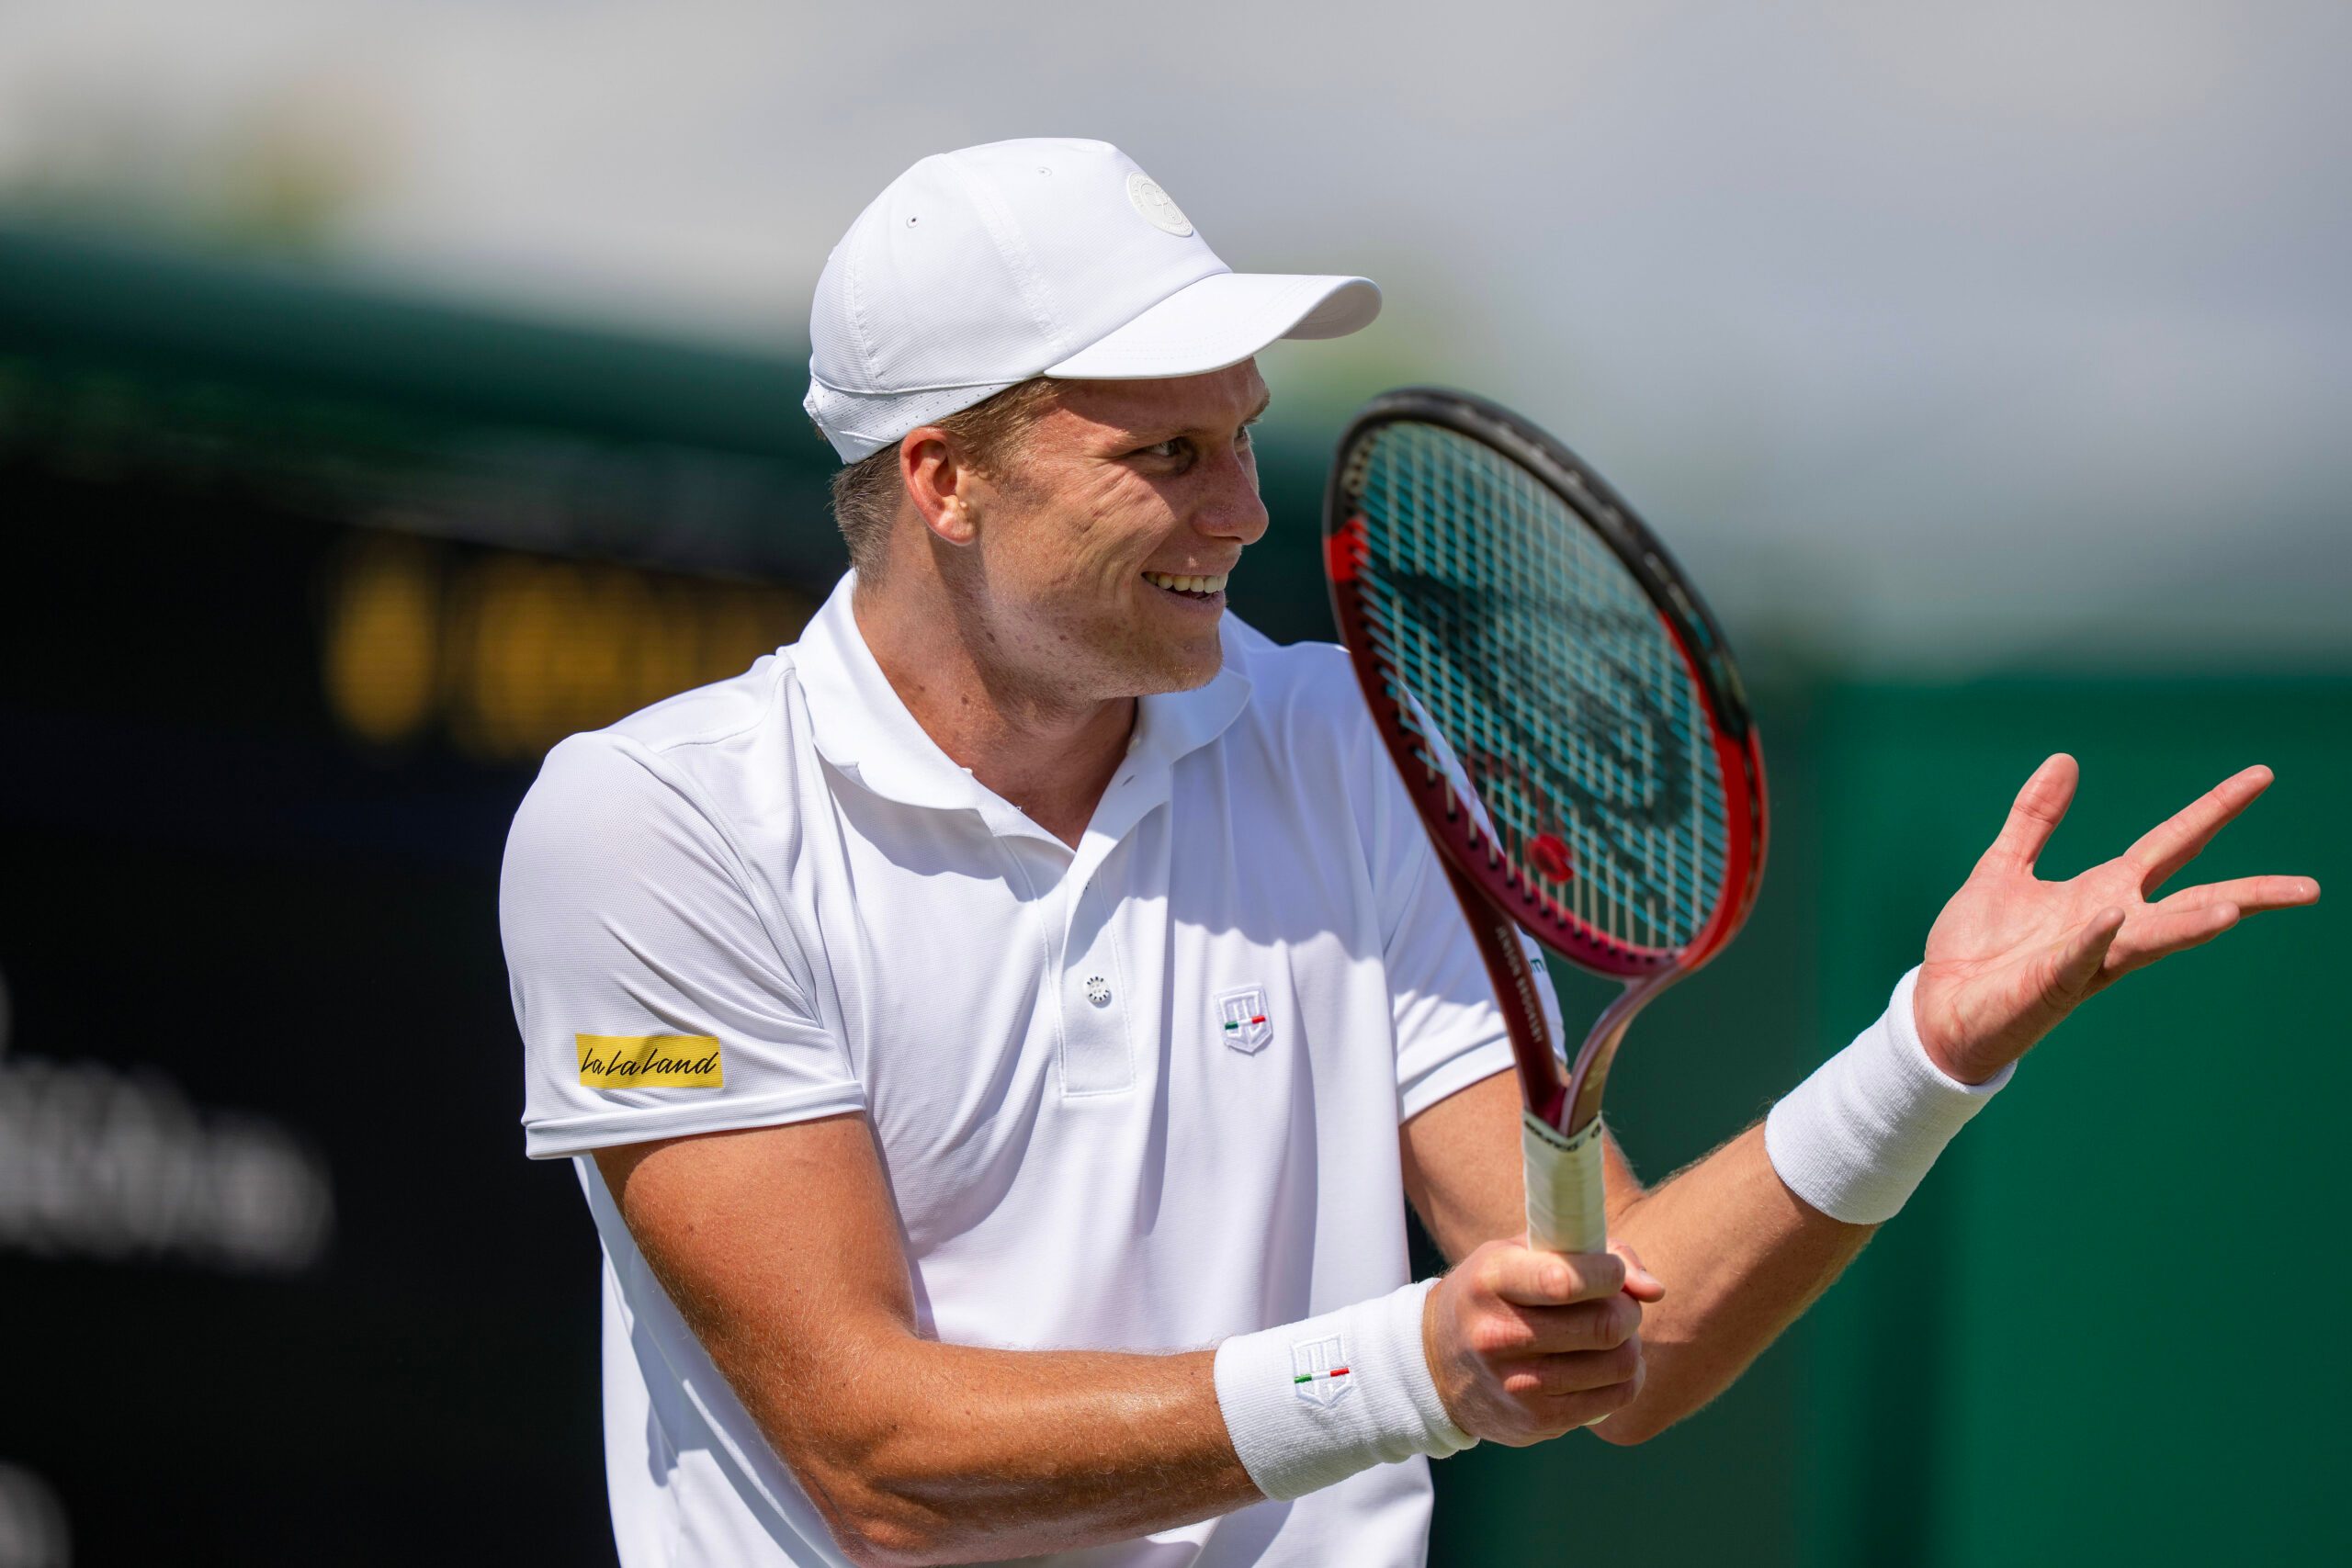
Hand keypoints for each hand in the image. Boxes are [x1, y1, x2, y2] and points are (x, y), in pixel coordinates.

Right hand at [1420, 1239, 1665, 1444]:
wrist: (1435, 1364)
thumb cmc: (1494, 1295)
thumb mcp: (1520, 1253)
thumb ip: (1592, 1252)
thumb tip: (1655, 1290)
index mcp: (1492, 1280)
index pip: (1566, 1280)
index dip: (1609, 1274)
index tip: (1611, 1272)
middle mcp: (1500, 1335)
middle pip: (1606, 1325)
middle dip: (1627, 1309)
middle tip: (1618, 1304)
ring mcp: (1518, 1385)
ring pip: (1619, 1363)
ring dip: (1629, 1344)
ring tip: (1610, 1335)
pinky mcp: (1537, 1421)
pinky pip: (1615, 1398)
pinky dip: (1625, 1377)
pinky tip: (1605, 1363)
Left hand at [1913, 755, 2319, 1083]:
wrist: (1940, 1005)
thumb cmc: (1979, 947)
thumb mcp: (2005, 866)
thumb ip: (2035, 818)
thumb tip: (2064, 759)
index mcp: (2104, 894)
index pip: (2173, 844)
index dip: (2214, 809)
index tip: (2262, 775)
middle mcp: (2110, 926)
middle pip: (2192, 901)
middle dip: (2250, 894)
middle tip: (2310, 888)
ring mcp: (2086, 957)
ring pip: (2152, 939)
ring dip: (2190, 925)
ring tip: (2232, 913)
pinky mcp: (2052, 983)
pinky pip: (2079, 957)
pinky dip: (2095, 937)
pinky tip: (2111, 916)